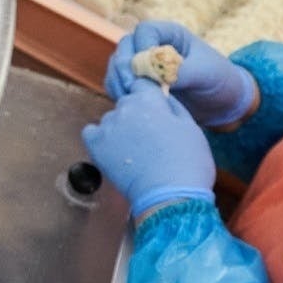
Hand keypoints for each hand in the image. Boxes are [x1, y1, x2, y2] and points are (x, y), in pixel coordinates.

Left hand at [80, 84, 216, 218]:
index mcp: (149, 100)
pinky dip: (100, 139)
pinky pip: (91, 133)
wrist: (170, 198)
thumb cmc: (188, 163)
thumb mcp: (191, 127)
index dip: (150, 99)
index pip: (142, 85)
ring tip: (135, 153)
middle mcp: (124, 108)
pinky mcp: (95, 146)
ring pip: (111, 119)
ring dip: (120, 129)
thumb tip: (162, 95)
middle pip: (127, 103)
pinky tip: (114, 152)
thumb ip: (173, 105)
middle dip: (137, 115)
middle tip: (150, 140)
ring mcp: (108, 126)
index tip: (157, 115)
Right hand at [107, 20, 259, 129]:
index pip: (145, 30)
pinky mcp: (139, 84)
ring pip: (119, 65)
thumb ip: (181, 72)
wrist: (223, 105)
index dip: (142, 47)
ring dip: (119, 80)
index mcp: (171, 35)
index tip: (147, 70)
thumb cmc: (220, 81)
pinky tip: (129, 104)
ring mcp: (144, 65)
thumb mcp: (205, 74)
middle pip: (126, 46)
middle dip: (125, 66)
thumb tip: (155, 76)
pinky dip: (119, 92)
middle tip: (131, 86)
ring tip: (129, 97)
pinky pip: (119, 83)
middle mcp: (153, 46)